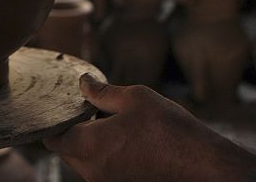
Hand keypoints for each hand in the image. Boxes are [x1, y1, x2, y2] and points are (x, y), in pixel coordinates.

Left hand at [43, 74, 255, 181]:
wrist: (204, 166)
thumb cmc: (170, 129)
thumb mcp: (135, 98)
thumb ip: (102, 91)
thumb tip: (83, 83)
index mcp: (88, 146)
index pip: (52, 137)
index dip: (54, 120)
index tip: (64, 105)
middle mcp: (92, 171)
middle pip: (66, 150)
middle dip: (74, 129)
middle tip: (91, 109)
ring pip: (84, 161)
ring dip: (90, 142)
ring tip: (113, 123)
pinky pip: (102, 170)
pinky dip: (106, 154)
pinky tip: (127, 140)